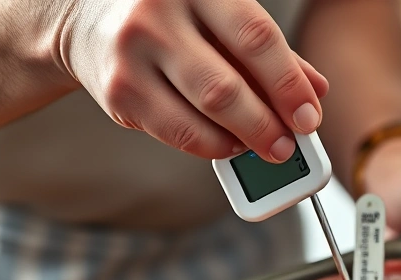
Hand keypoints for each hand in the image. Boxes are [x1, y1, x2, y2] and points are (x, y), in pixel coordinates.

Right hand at [55, 0, 328, 161]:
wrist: (87, 16)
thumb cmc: (170, 13)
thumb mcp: (219, 13)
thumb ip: (266, 48)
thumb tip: (314, 89)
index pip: (256, 37)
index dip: (288, 83)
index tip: (308, 115)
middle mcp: (159, 14)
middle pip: (227, 86)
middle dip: (267, 124)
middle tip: (289, 143)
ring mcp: (132, 55)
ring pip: (203, 115)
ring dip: (244, 140)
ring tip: (266, 145)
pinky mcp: (118, 93)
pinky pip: (177, 133)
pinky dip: (212, 145)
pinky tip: (229, 142)